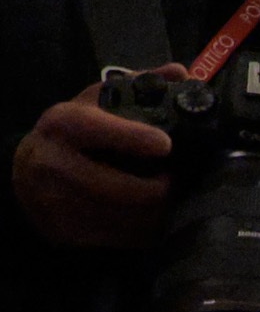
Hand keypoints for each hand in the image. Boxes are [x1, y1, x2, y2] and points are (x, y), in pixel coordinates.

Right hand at [11, 94, 168, 249]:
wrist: (27, 170)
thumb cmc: (74, 134)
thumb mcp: (97, 103)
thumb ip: (139, 87)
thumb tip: (180, 72)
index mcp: (63, 124)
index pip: (97, 129)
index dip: (133, 138)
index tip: (165, 144)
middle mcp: (52, 163)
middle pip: (123, 189)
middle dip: (162, 188)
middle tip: (176, 181)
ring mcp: (54, 202)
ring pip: (127, 218)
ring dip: (159, 213)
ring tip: (169, 199)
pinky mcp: (63, 232)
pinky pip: (120, 239)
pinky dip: (144, 230)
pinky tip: (150, 217)